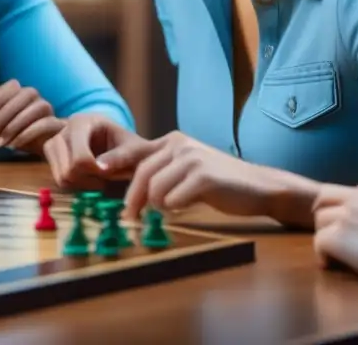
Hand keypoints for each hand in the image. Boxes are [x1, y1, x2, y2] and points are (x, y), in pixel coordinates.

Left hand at [0, 80, 63, 154]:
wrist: (44, 145)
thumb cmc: (15, 135)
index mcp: (15, 90)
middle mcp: (31, 94)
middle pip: (14, 101)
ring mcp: (46, 106)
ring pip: (29, 110)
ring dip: (11, 128)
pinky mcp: (56, 122)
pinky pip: (42, 123)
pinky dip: (26, 134)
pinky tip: (14, 146)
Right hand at [44, 112, 149, 188]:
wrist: (127, 151)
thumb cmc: (133, 149)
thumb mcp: (136, 151)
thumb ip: (120, 157)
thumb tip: (101, 168)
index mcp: (82, 122)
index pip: (80, 158)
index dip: (95, 171)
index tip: (109, 171)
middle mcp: (64, 130)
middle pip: (67, 169)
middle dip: (88, 179)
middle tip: (104, 176)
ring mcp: (56, 144)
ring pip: (61, 177)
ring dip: (82, 184)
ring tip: (98, 178)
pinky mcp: (55, 159)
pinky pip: (60, 181)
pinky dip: (75, 186)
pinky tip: (89, 179)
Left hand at [120, 132, 277, 219]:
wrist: (260, 187)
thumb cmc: (219, 183)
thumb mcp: (186, 169)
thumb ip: (162, 172)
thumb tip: (133, 192)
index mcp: (172, 141)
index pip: (135, 152)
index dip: (114, 161)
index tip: (97, 170)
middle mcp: (179, 145)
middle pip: (142, 173)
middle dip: (133, 198)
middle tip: (130, 217)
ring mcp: (191, 158)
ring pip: (155, 188)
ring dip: (158, 206)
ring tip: (171, 209)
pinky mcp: (204, 176)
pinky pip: (173, 199)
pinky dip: (174, 208)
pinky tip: (185, 208)